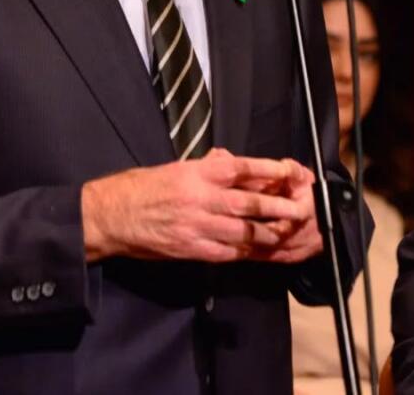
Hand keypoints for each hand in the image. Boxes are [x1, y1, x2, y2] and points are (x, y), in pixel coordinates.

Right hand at [81, 148, 314, 262]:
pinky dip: (247, 252)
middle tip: (302, 209)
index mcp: (198, 172)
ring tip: (288, 233)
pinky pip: (227, 252)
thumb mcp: (178, 168)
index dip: (271, 170)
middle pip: (250, 202)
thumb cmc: (143, 187)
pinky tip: (261, 252)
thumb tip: (232, 160)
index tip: (292, 172)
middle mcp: (202, 197)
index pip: (244, 168)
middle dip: (279, 206)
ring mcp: (198, 226)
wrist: (111, 215)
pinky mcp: (192, 249)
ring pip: (244, 231)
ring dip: (269, 232)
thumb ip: (208, 166)